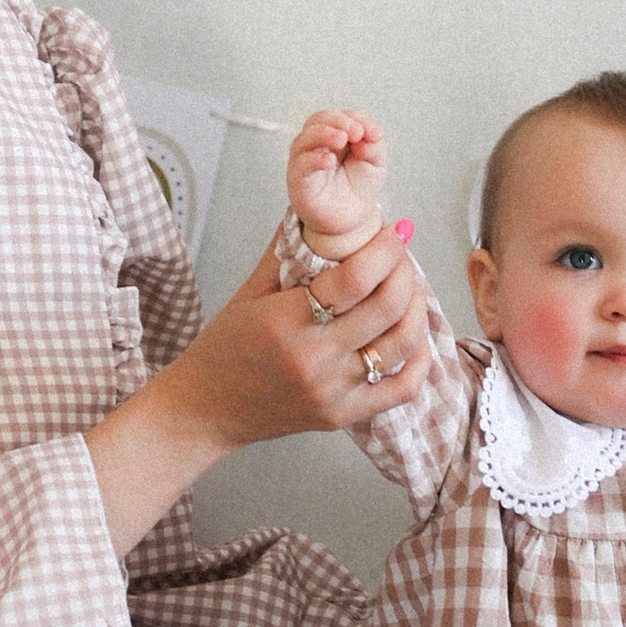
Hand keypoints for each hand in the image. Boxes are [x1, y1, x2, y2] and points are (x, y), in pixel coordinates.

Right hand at [187, 220, 428, 444]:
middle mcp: (314, 359)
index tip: (392, 231)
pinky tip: (416, 334)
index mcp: (286, 322)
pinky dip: (420, 359)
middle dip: (404, 270)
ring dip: (416, 307)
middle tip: (402, 254)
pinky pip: (402, 388)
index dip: (384, 248)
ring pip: (402, 344)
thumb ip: (287, 252)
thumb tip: (319, 211)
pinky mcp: (344, 415)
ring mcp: (333, 391)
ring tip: (409, 287)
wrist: (205, 410)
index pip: (355, 278)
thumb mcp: (249, 292)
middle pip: (386, 307)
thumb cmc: (223, 350)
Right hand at [288, 107, 388, 257]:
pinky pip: (301, 165)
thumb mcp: (375, 162)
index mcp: (335, 135)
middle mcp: (317, 145)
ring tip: (342, 139)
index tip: (370, 132)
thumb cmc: (358, 189)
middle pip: (318, 120)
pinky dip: (314, 158)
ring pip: (304, 138)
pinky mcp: (299, 181)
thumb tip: (368, 133)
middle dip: (338, 121)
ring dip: (323, 134)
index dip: (353, 118)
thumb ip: (374, 144)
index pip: (338, 116)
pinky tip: (329, 159)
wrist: (351, 221)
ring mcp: (305, 161)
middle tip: (356, 132)